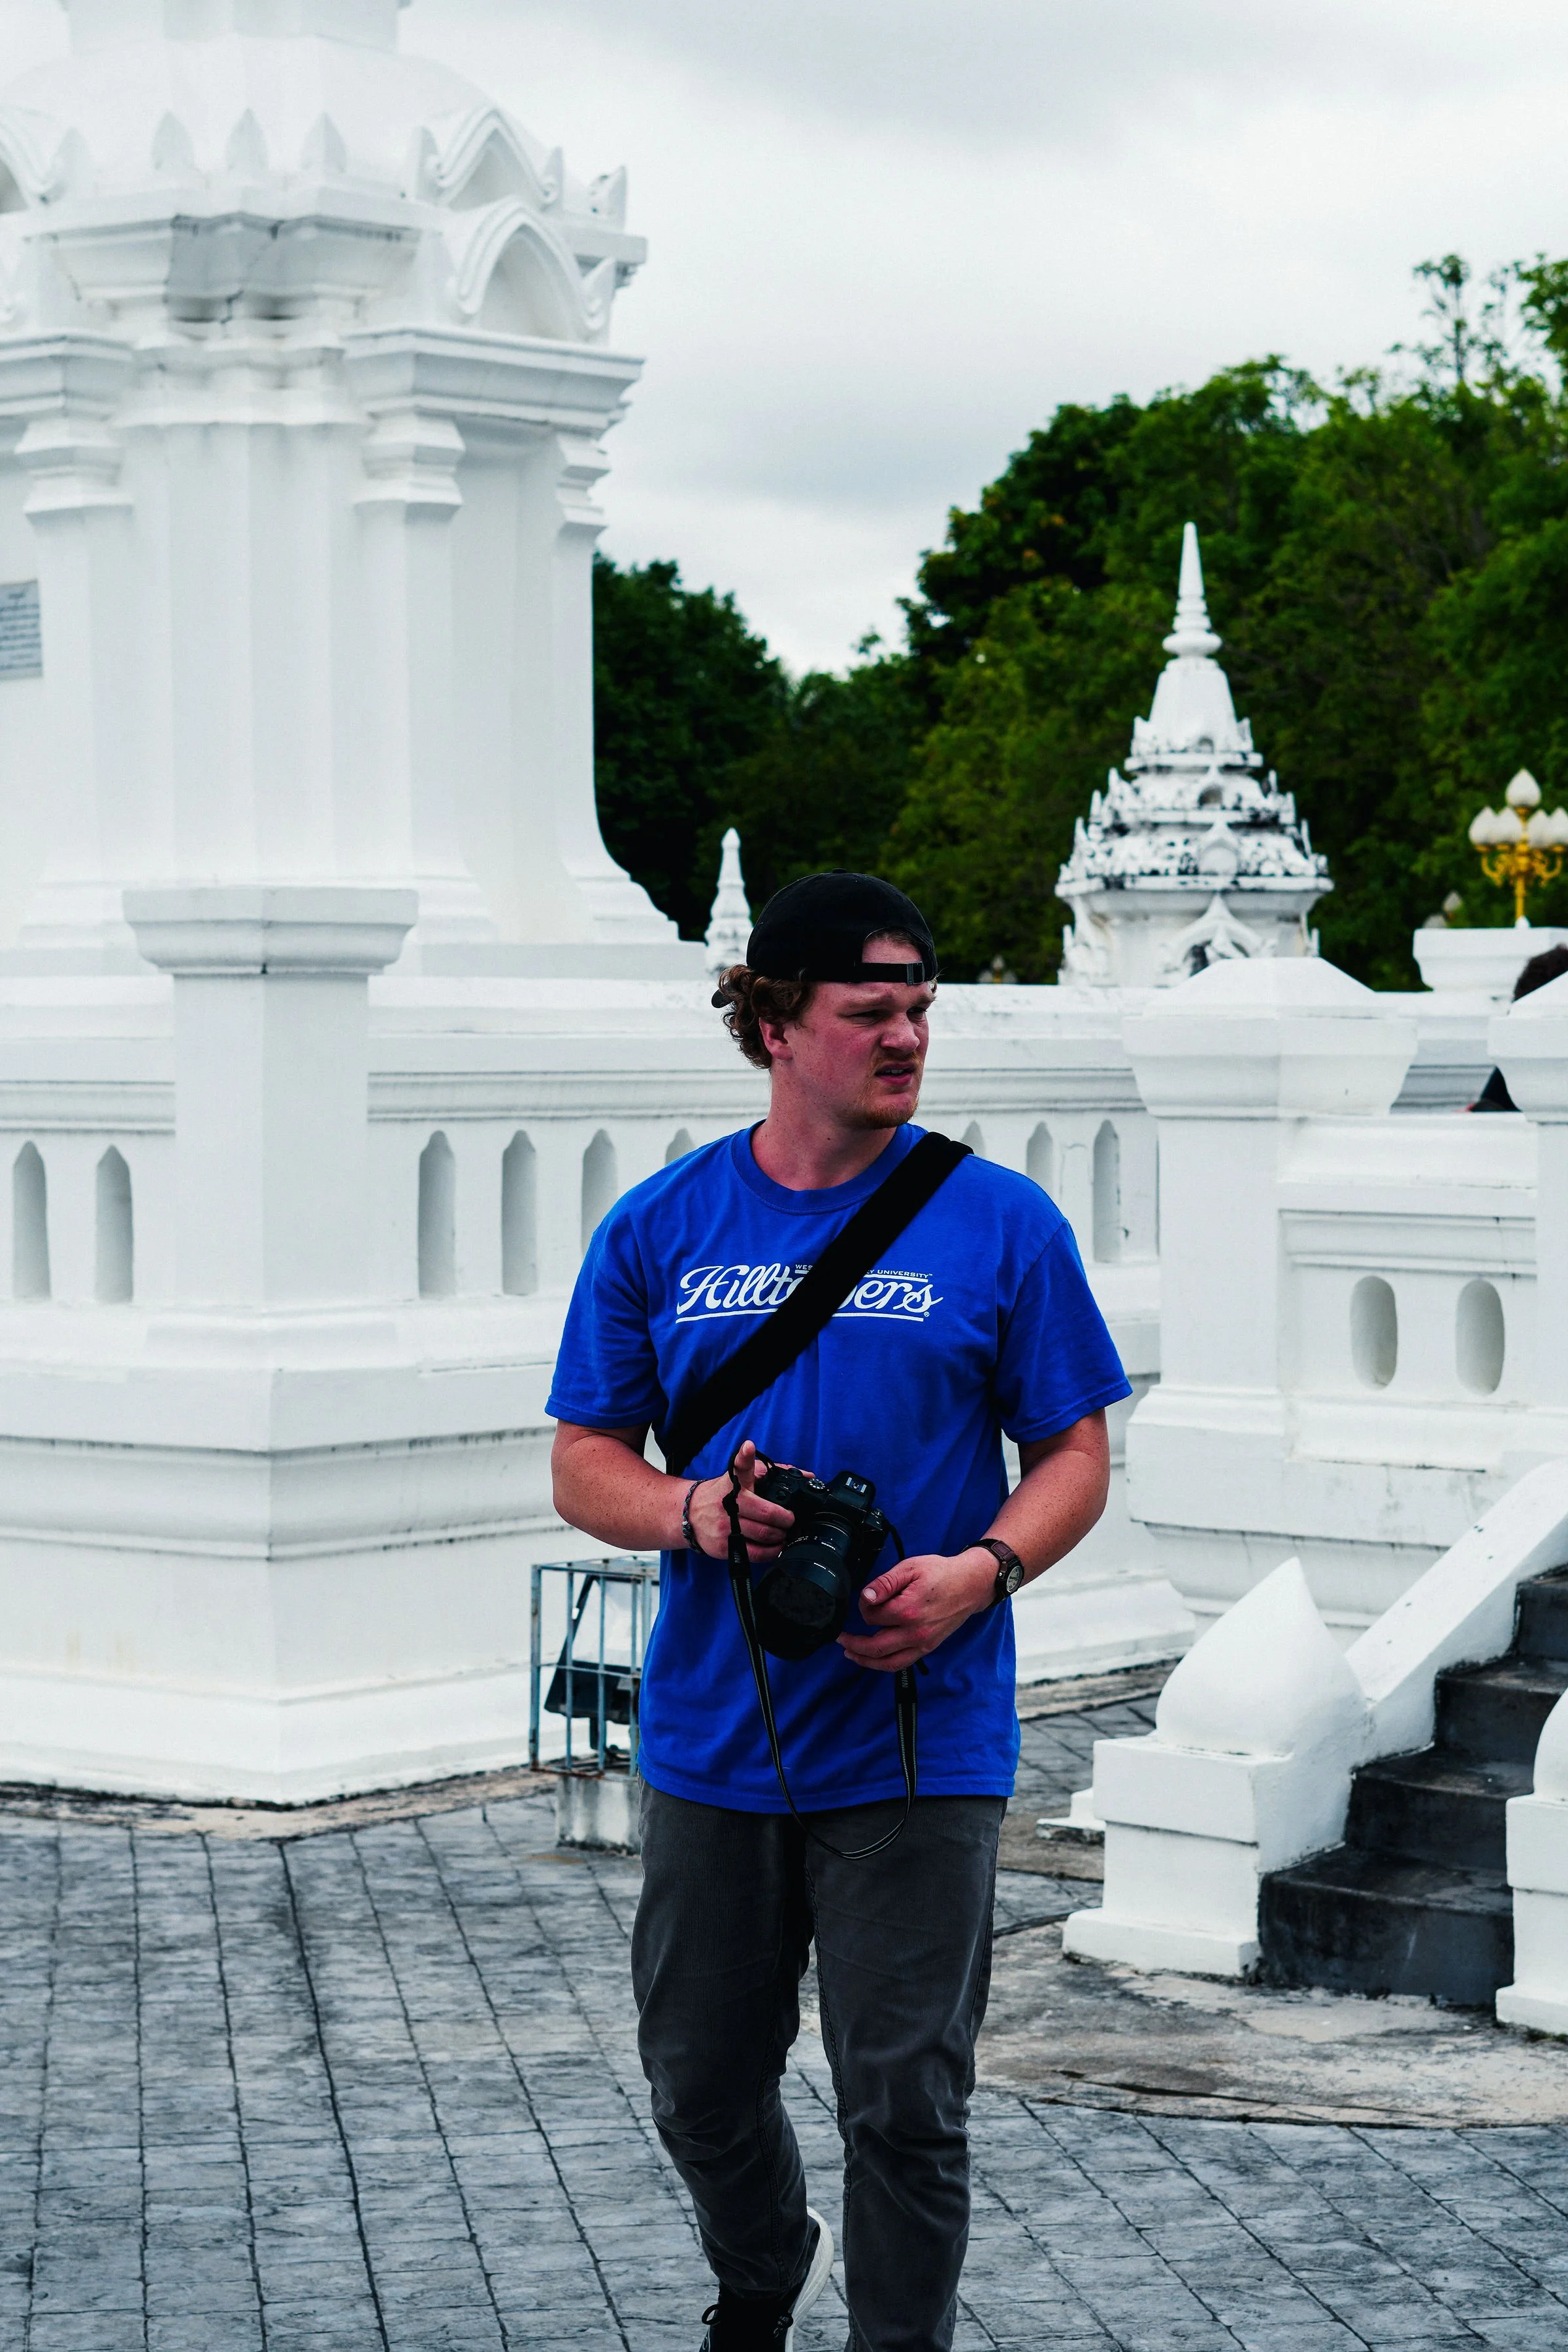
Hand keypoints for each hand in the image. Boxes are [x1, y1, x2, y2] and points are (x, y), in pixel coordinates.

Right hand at [685, 1439, 799, 1563]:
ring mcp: (724, 1528)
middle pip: (767, 1516)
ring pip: (764, 1536)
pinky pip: (755, 1554)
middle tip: (791, 1520)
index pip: (740, 1468)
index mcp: (734, 1485)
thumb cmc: (722, 1493)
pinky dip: (771, 1551)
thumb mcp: (739, 1476)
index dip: (747, 1459)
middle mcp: (727, 1505)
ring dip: (781, 1536)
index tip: (752, 1452)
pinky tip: (775, 1546)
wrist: (691, 1513)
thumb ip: (770, 1471)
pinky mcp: (723, 1547)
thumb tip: (807, 1475)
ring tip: (784, 1533)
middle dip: (786, 1520)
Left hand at [838, 1547, 997, 1673]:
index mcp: (908, 1610)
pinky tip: (873, 1659)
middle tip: (839, 1637)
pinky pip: (901, 1664)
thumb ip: (885, 1583)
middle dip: (853, 1643)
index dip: (863, 1607)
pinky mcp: (928, 1648)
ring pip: (887, 1662)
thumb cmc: (941, 1573)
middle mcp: (915, 1632)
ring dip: (865, 1660)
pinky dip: (884, 1665)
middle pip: (874, 1647)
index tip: (865, 1599)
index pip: (872, 1617)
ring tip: (850, 1653)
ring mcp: (923, 1643)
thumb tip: (866, 1597)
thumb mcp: (911, 1568)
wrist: (971, 1585)